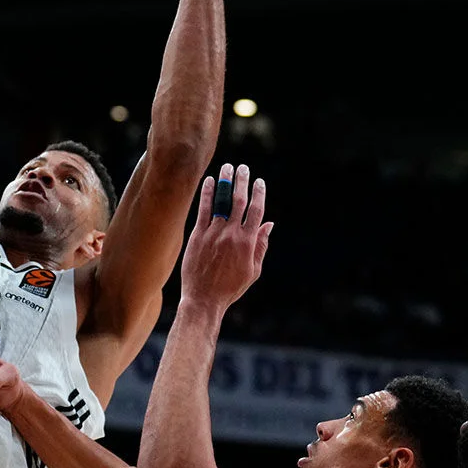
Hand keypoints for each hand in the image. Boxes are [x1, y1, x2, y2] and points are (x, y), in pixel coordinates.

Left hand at [180, 162, 271, 310]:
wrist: (203, 299)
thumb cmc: (230, 288)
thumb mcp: (253, 270)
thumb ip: (261, 245)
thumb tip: (269, 224)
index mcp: (247, 243)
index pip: (256, 211)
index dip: (259, 194)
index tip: (260, 182)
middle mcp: (231, 235)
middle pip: (239, 202)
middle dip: (242, 182)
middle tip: (243, 168)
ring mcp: (213, 234)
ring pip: (221, 202)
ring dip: (225, 183)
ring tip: (227, 168)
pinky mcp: (197, 236)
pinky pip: (203, 211)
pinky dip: (207, 195)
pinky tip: (209, 182)